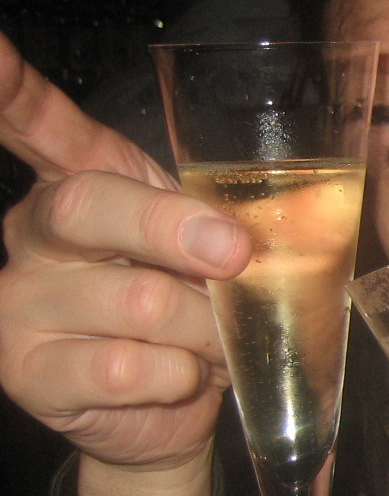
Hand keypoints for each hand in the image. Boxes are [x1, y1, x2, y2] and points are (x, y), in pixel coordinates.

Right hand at [0, 31, 250, 473]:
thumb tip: (257, 229)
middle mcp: (33, 233)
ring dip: (203, 329)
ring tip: (213, 341)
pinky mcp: (30, 372)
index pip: (35, 120)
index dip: (11, 87)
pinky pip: (122, 367)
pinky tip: (179, 376)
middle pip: (90, 208)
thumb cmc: (193, 310)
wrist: (169, 408)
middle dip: (176, 232)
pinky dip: (177, 375)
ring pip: (135, 301)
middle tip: (233, 257)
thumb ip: (230, 221)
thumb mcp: (215, 251)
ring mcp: (22, 303)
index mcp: (81, 183)